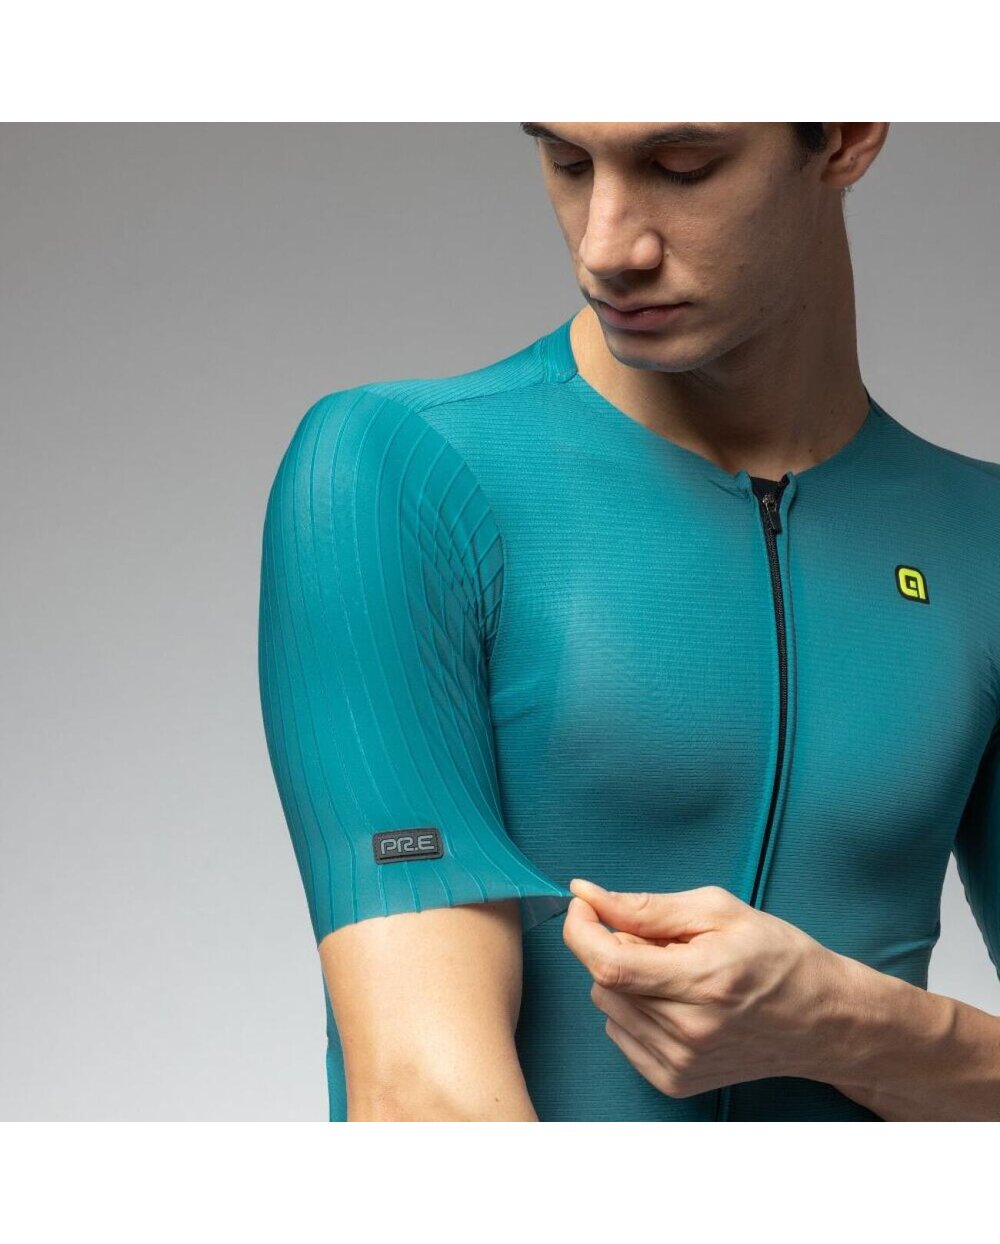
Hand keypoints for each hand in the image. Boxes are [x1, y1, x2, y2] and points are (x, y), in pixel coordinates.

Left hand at [562, 878, 847, 1097]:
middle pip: (604, 981)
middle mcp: (689, 1032)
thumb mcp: (717, 911)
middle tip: (662, 941)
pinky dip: (634, 1010)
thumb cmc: (776, 955)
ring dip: (627, 980)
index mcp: (703, 982)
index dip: (582, 928)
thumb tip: (587, 894)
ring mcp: (681, 1064)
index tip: (585, 904)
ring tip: (676, 973)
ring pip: (607, 1007)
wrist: (820, 1020)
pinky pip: (620, 1034)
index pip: (609, 963)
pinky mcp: (675, 1082)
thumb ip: (646, 907)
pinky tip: (675, 1001)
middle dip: (617, 947)